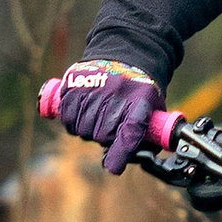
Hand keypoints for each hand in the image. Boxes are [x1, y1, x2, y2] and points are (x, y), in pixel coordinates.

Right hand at [39, 59, 162, 174]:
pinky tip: (81, 111)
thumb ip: (149, 135)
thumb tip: (138, 160)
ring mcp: (93, 90)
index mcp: (140, 102)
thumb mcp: (154, 108)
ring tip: (96, 114)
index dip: (120, 152)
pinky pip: (68, 118)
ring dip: (87, 129)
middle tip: (110, 123)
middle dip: (104, 137)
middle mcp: (115, 96)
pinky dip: (72, 120)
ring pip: (82, 129)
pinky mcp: (74, 86)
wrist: (125, 53)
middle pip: (102, 136)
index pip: (129, 131)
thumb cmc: (140, 89)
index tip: (113, 167)